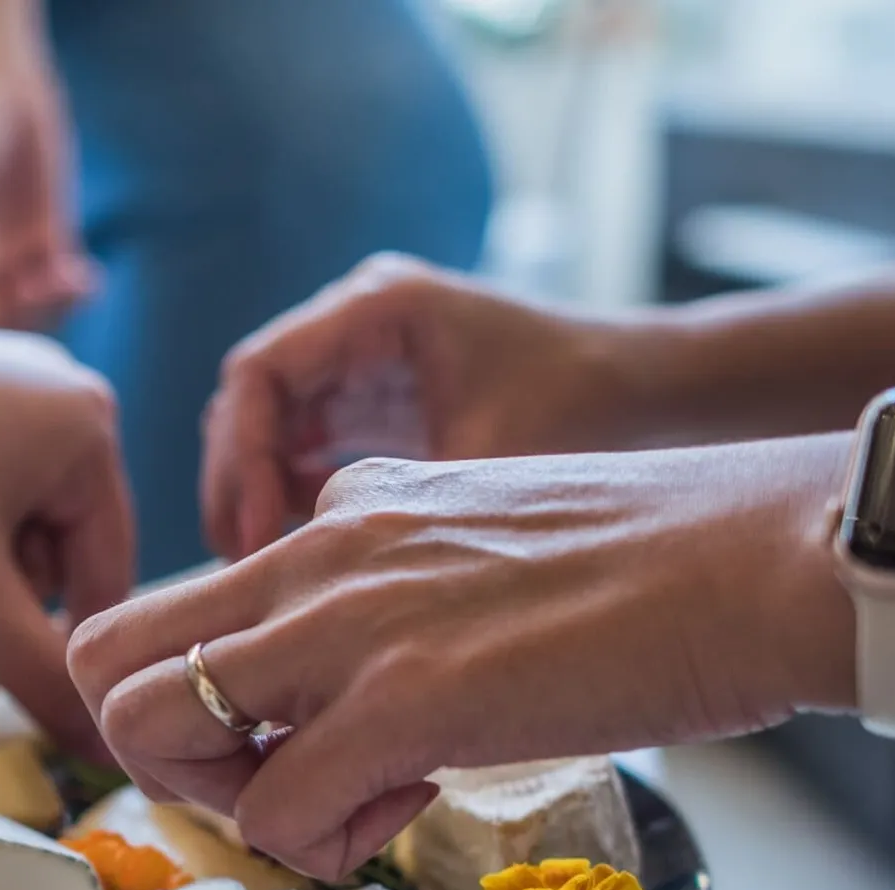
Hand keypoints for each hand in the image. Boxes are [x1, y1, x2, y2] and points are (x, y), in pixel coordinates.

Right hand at [0, 51, 95, 330]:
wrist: (0, 84)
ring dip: (53, 308)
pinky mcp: (47, 249)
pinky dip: (79, 291)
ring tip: (69, 278)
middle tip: (36, 287)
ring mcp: (7, 264)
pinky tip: (88, 276)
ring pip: (31, 314)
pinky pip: (64, 288)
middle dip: (14, 318)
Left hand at [73, 441, 854, 878]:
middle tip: (269, 778)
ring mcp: (353, 622)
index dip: (210, 695)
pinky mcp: (408, 700)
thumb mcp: (486, 545)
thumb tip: (371, 694)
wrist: (761, 555)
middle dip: (164, 748)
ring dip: (223, 798)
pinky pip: (276, 816)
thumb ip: (406, 592)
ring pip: (148, 726)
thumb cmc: (659, 563)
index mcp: (346, 509)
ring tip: (336, 800)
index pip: (183, 604)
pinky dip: (322, 846)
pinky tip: (407, 810)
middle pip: (108, 657)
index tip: (292, 732)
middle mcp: (321, 553)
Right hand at [201, 254, 624, 559]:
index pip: (259, 372)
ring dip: (258, 494)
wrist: (658, 393)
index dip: (240, 455)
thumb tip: (311, 577)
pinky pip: (311, 448)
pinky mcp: (385, 403)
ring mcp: (370, 362)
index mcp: (380, 308)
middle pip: (252, 400)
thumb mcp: (491, 460)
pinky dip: (294, 499)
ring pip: (274, 427)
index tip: (250, 531)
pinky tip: (302, 557)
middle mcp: (361, 323)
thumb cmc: (588, 407)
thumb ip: (401, 506)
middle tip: (240, 564)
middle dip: (236, 481)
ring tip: (262, 571)